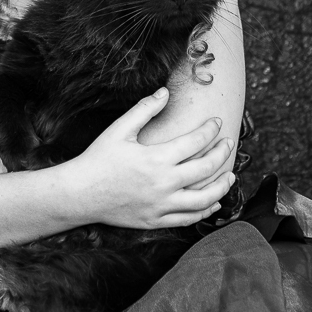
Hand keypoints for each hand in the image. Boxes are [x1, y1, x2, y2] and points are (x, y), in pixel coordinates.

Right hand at [71, 88, 236, 229]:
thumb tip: (165, 91)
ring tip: (231, 175)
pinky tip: (214, 202)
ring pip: (204, 200)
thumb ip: (145, 109)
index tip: (217, 122)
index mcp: (156, 158)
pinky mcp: (156, 220)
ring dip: (222, 187)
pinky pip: (188, 219)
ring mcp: (160, 205)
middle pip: (205, 169)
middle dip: (223, 153)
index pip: (195, 142)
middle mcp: (163, 184)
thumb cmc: (98, 159)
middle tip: (230, 143)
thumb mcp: (119, 130)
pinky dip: (205, 211)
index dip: (210, 130)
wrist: (80, 194)